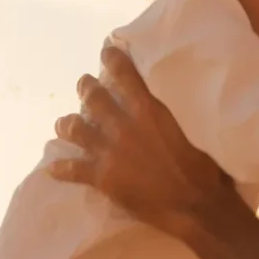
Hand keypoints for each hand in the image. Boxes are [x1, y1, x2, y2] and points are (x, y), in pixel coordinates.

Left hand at [48, 45, 235, 236]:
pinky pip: (72, 170)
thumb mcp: (194, 128)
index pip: (124, 76)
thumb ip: (173, 113)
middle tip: (85, 85)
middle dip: (86, 88)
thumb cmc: (205, 168)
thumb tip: (169, 100)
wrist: (196, 205)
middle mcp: (124, 125)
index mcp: (149, 110)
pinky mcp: (102, 177)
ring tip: (64, 124)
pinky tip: (53, 169)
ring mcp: (109, 151)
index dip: (112, 61)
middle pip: (93, 98)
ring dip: (67, 124)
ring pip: (76, 129)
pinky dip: (61, 169)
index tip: (106, 53)